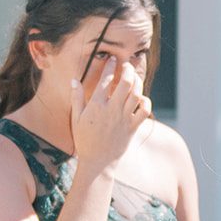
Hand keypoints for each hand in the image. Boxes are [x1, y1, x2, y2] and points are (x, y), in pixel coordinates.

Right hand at [70, 58, 150, 174]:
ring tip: (134, 78)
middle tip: (127, 65)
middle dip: (128, 70)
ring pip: (137, 95)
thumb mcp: (76, 118)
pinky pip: (145, 111)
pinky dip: (146, 102)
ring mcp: (124, 119)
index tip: (112, 59)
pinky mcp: (133, 127)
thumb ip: (76, 98)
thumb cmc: (84, 139)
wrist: (98, 161)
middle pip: (126, 83)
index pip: (106, 80)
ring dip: (138, 83)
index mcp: (96, 106)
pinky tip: (141, 98)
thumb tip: (74, 80)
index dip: (110, 66)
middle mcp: (112, 110)